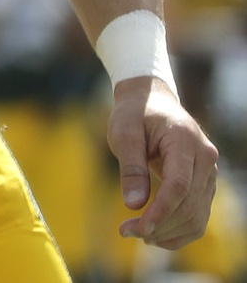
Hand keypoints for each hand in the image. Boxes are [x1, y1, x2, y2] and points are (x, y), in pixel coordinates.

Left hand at [108, 75, 217, 248]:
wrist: (152, 101)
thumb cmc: (135, 114)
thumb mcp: (124, 131)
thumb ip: (130, 166)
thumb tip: (134, 205)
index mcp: (185, 139)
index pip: (179, 185)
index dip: (161, 210)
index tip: (140, 227)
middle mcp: (205, 158)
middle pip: (189, 204)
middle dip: (160, 224)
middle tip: (127, 231)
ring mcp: (209, 173)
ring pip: (197, 216)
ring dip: (169, 232)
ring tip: (138, 233)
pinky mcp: (205, 185)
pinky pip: (197, 216)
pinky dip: (178, 230)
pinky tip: (155, 234)